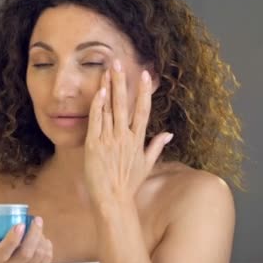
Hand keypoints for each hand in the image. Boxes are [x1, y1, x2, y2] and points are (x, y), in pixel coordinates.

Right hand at [0, 216, 51, 262]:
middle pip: (26, 253)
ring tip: (39, 229)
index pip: (5, 250)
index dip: (14, 237)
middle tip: (37, 220)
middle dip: (34, 234)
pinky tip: (45, 240)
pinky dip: (48, 250)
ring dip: (41, 240)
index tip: (21, 224)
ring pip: (37, 257)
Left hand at [84, 60, 172, 205]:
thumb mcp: (146, 164)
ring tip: (106, 70)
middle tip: (119, 63)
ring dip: (108, 89)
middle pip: (125, 104)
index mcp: (138, 140)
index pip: (143, 110)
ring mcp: (109, 140)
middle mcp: (125, 137)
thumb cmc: (128, 184)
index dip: (143, 91)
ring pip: (110, 109)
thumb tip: (168, 134)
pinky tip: (98, 92)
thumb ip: (156, 146)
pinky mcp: (94, 145)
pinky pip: (96, 121)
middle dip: (122, 82)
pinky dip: (97, 107)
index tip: (145, 74)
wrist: (113, 199)